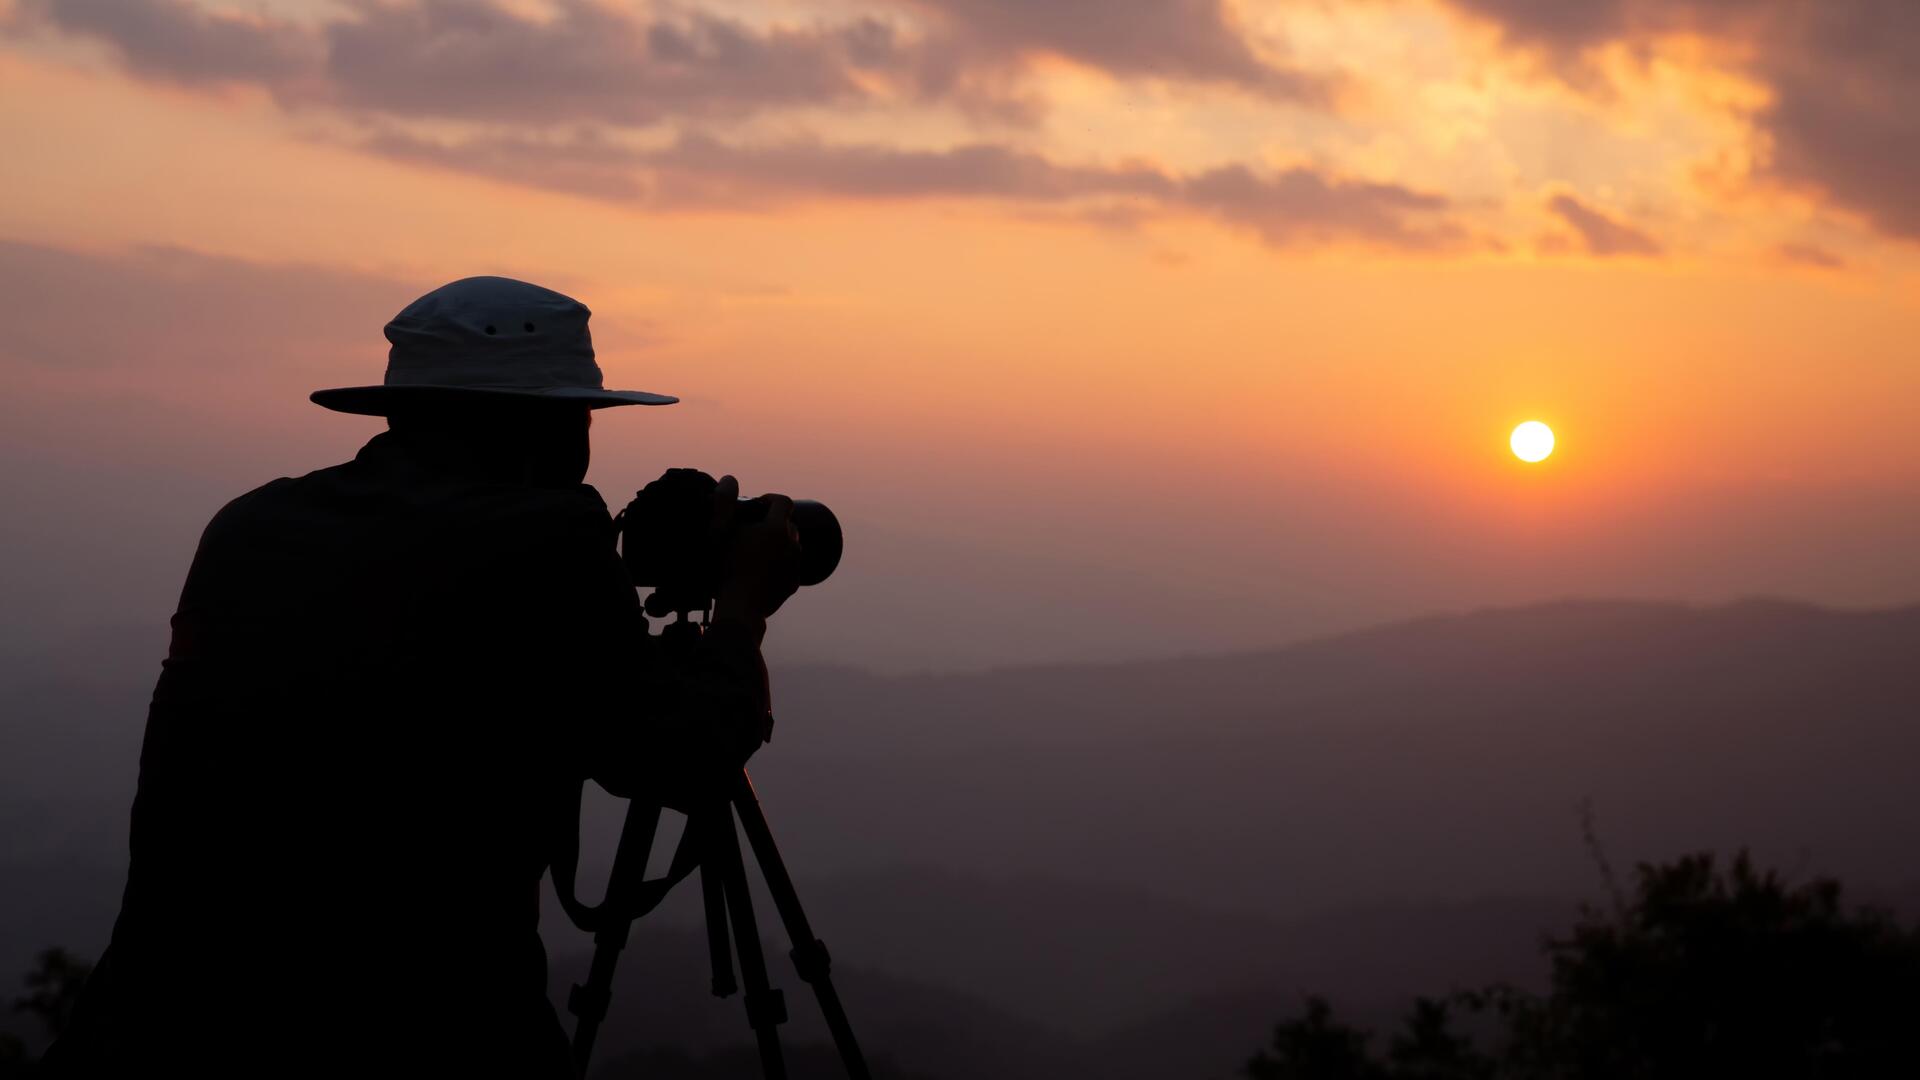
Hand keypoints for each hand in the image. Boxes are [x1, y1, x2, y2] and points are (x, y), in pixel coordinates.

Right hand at [711, 476, 802, 623]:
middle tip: (751, 529)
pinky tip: (761, 569)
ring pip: (790, 546)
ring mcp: (795, 566)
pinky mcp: (793, 584)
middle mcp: (792, 544)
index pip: (783, 501)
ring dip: (777, 543)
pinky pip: (789, 567)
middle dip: (772, 522)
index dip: (770, 498)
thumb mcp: (720, 531)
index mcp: (777, 528)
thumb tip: (730, 479)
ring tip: (755, 550)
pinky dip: (778, 564)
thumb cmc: (727, 567)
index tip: (756, 505)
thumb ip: (723, 502)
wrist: (739, 607)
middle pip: (788, 524)